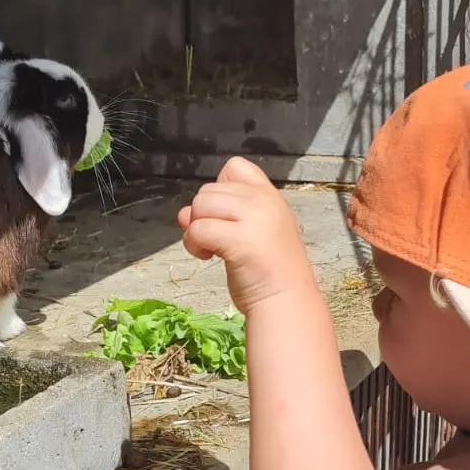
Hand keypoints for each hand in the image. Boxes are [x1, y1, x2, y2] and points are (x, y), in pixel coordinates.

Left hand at [178, 157, 316, 312]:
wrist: (287, 302)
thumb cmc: (269, 272)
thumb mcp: (249, 233)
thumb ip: (220, 216)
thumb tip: (183, 214)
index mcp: (270, 196)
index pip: (235, 167)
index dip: (220, 189)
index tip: (226, 217)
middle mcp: (264, 201)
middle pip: (208, 190)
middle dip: (202, 215)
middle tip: (215, 240)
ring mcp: (253, 218)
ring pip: (200, 206)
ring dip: (195, 229)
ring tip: (211, 249)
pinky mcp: (239, 239)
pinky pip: (198, 229)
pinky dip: (194, 245)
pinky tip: (209, 257)